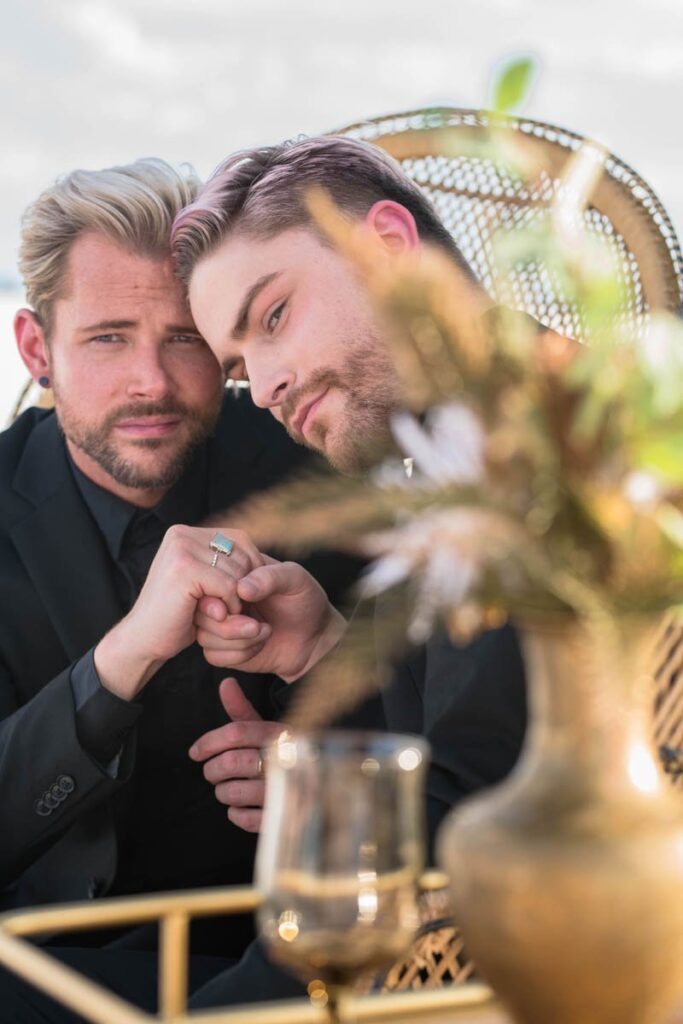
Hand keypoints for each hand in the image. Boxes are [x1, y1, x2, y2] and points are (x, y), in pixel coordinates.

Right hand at [95, 526, 269, 699]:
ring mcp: (180, 549)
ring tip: (216, 612)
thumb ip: (227, 565)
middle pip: (243, 556)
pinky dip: (230, 606)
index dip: (250, 570)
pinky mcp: (184, 569)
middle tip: (224, 609)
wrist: (144, 640)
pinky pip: (230, 586)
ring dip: (236, 600)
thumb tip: (262, 561)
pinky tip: (214, 615)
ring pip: (239, 573)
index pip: (242, 541)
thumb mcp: (205, 583)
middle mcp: (182, 534)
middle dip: (244, 587)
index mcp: (187, 533)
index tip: (241, 595)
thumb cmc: (177, 615)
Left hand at [189, 677, 282, 831]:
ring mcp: (284, 790)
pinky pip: (246, 819)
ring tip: (227, 789)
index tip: (195, 752)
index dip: (209, 742)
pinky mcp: (283, 816)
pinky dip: (236, 814)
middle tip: (211, 772)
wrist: (321, 782)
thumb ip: (242, 710)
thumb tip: (225, 682)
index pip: (236, 732)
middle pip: (231, 762)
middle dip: (212, 770)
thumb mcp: (265, 728)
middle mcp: (283, 760)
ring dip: (222, 792)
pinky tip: (240, 807)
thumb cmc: (282, 753)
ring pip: (234, 792)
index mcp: (278, 735)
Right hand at [194, 557, 346, 681]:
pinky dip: (239, 654)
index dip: (219, 594)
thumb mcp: (295, 579)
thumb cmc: (305, 601)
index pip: (207, 579)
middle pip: (200, 610)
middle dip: (228, 623)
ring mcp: (219, 623)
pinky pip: (213, 655)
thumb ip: (270, 577)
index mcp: (233, 572)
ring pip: (204, 635)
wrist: (314, 638)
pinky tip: (258, 645)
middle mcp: (221, 597)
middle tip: (257, 625)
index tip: (243, 602)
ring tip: (264, 631)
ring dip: (237, 640)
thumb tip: (242, 588)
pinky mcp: (222, 648)